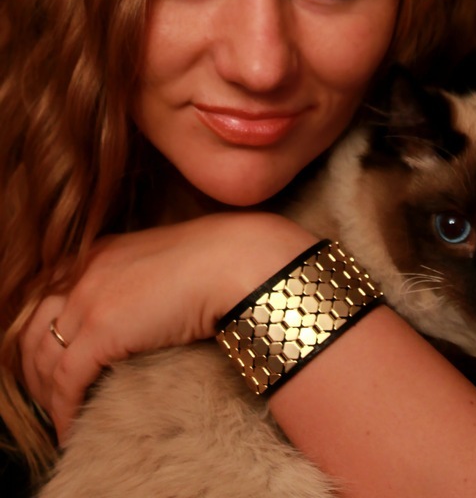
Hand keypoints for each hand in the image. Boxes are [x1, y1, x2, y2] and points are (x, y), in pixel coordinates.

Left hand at [21, 212, 315, 440]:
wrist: (237, 260)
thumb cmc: (217, 262)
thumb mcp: (162, 263)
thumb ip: (137, 282)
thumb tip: (136, 314)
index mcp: (98, 252)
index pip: (47, 298)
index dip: (42, 334)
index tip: (52, 362)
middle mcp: (84, 271)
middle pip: (33, 327)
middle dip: (34, 367)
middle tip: (49, 396)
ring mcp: (89, 298)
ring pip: (43, 357)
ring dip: (46, 394)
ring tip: (61, 416)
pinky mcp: (100, 330)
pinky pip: (66, 382)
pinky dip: (64, 410)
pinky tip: (71, 427)